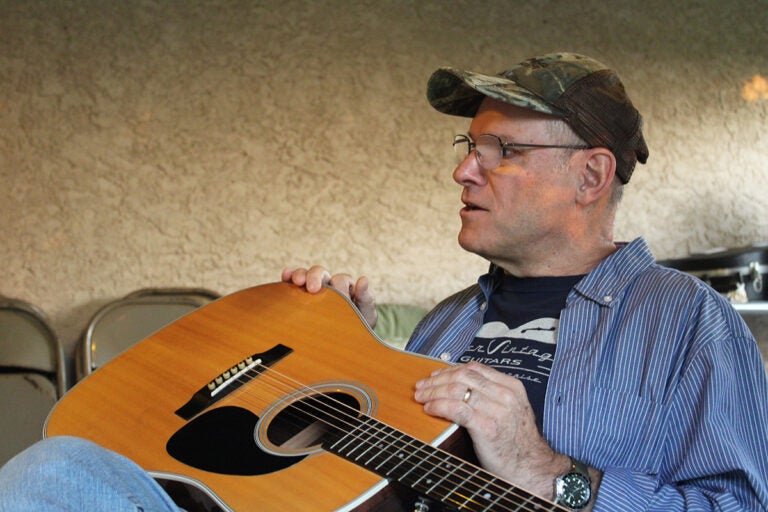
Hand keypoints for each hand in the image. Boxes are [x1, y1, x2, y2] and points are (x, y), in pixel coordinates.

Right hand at [281, 266, 377, 327]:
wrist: (344, 344)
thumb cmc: (357, 328)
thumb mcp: (366, 315)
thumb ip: (366, 298)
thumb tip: (363, 279)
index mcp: (345, 286)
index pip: (341, 280)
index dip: (339, 287)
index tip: (338, 298)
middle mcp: (327, 285)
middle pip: (320, 273)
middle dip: (315, 277)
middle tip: (312, 288)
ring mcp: (311, 290)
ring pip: (305, 275)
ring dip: (300, 274)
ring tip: (297, 281)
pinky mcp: (298, 297)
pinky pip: (291, 284)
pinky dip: (288, 277)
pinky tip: (285, 276)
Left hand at [413, 361, 569, 499]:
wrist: (532, 469)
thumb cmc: (518, 443)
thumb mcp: (510, 409)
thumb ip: (492, 395)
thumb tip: (460, 386)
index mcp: (511, 386)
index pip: (474, 368)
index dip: (450, 370)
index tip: (435, 375)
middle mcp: (505, 394)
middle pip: (462, 376)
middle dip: (437, 379)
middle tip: (421, 386)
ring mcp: (497, 410)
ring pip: (456, 390)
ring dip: (433, 391)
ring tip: (421, 397)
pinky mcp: (487, 427)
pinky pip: (456, 409)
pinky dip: (439, 406)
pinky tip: (430, 409)